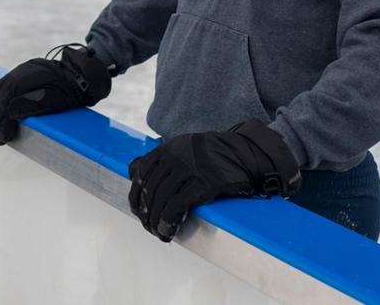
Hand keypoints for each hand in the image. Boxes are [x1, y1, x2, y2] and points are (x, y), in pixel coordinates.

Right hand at [0, 44, 111, 144]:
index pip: (5, 97)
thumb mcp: (59, 99)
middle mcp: (18, 72)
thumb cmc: (73, 90)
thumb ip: (35, 104)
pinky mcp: (16, 82)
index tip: (3, 137)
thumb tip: (9, 112)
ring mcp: (16, 75)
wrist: (82, 76)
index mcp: (29, 75)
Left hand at [128, 120, 300, 242]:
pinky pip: (176, 206)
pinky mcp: (203, 184)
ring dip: (156, 221)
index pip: (140, 173)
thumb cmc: (215, 155)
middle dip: (146, 213)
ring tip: (159, 233)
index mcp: (167, 148)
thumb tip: (134, 172)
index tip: (139, 212)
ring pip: (160, 199)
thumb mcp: (184, 147)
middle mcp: (174, 156)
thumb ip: (162, 158)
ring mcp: (188, 169)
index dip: (136, 196)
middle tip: (150, 228)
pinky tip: (169, 231)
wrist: (246, 153)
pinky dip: (168, 221)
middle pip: (150, 189)